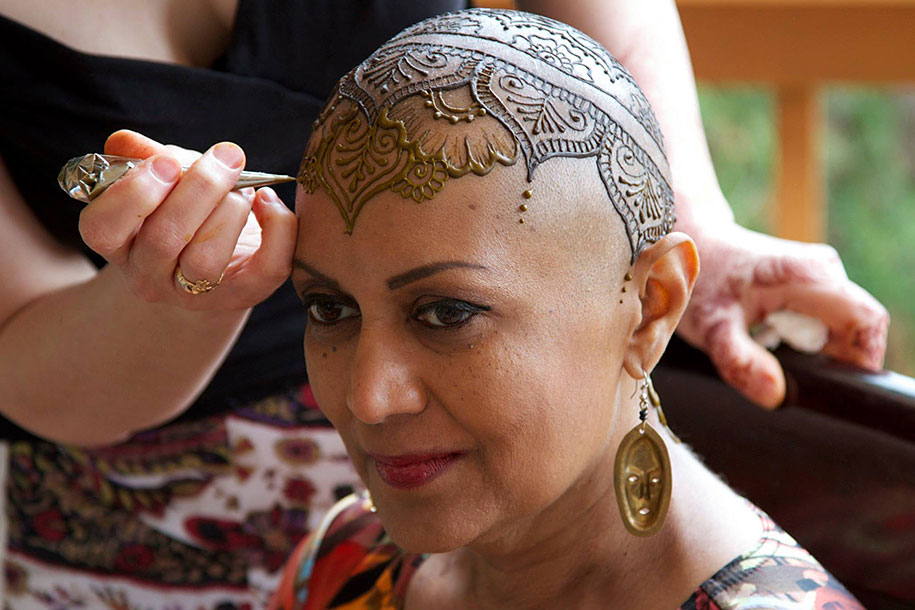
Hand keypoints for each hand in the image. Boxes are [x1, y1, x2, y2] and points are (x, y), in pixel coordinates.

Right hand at [78, 130, 296, 310]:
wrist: (221, 261)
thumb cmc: (186, 210)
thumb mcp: (163, 181)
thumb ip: (145, 158)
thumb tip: (125, 142)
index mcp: (118, 243)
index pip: (102, 228)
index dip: (133, 193)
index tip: (168, 162)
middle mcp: (147, 275)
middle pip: (163, 239)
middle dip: (199, 190)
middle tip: (226, 157)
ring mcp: (193, 294)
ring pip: (206, 260)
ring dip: (231, 211)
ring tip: (244, 187)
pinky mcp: (242, 296)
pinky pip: (266, 269)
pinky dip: (278, 231)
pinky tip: (269, 201)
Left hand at [676, 223, 888, 407]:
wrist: (688, 245)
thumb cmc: (700, 280)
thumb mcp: (711, 327)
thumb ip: (740, 361)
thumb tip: (776, 396)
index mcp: (808, 275)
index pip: (867, 320)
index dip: (861, 359)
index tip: (829, 387)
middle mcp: (824, 271)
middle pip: (858, 329)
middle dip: (832, 362)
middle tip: (785, 374)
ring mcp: (821, 276)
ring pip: (843, 329)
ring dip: (816, 354)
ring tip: (769, 353)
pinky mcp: (814, 286)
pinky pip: (828, 324)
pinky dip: (806, 342)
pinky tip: (771, 341)